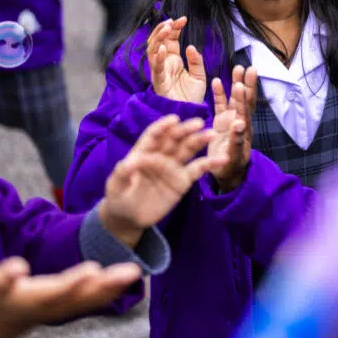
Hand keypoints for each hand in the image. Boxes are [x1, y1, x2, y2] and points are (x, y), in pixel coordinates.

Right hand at [0, 257, 141, 337]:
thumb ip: (4, 276)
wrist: (3, 319)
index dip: (75, 281)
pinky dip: (113, 289)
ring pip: (95, 297)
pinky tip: (130, 278)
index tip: (92, 268)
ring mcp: (67, 306)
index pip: (60, 289)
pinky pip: (97, 299)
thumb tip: (17, 266)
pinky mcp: (73, 304)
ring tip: (135, 272)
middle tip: (131, 271)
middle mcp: (57, 304)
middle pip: (86, 294)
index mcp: (38, 298)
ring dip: (116, 285)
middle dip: (108, 283)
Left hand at [99, 115, 226, 247]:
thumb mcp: (115, 186)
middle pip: (174, 139)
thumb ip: (121, 174)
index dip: (163, 127)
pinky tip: (222, 159)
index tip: (174, 120)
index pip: (154, 135)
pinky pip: (197, 170)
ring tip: (211, 134)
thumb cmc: (119, 197)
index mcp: (143, 151)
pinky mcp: (182, 180)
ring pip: (187, 150)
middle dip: (185, 130)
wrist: (129, 217)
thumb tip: (127, 163)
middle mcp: (160, 155)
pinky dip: (209, 164)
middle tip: (198, 124)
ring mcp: (172, 167)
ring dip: (199, 141)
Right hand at [146, 18, 206, 102]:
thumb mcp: (199, 75)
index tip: (182, 19)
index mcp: (173, 60)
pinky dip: (157, 58)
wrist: (191, 113)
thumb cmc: (192, 96)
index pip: (170, 39)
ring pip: (152, 51)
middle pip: (158, 41)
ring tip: (166, 29)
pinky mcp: (159, 82)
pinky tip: (162, 49)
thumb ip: (196, 61)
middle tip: (171, 22)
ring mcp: (160, 72)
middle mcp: (164, 64)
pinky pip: (156, 69)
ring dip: (158, 39)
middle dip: (162, 29)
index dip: (174, 28)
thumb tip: (190, 46)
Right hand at [208, 65, 257, 191]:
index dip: (244, 97)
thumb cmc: (231, 167)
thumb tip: (239, 124)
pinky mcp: (221, 122)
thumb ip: (237, 140)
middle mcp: (239, 121)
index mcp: (243, 129)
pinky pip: (220, 105)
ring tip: (237, 68)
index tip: (243, 83)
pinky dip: (219, 93)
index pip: (244, 110)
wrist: (226, 174)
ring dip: (235, 84)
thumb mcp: (234, 156)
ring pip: (234, 99)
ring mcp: (230, 120)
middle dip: (246, 84)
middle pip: (244, 100)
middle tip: (248, 68)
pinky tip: (217, 80)